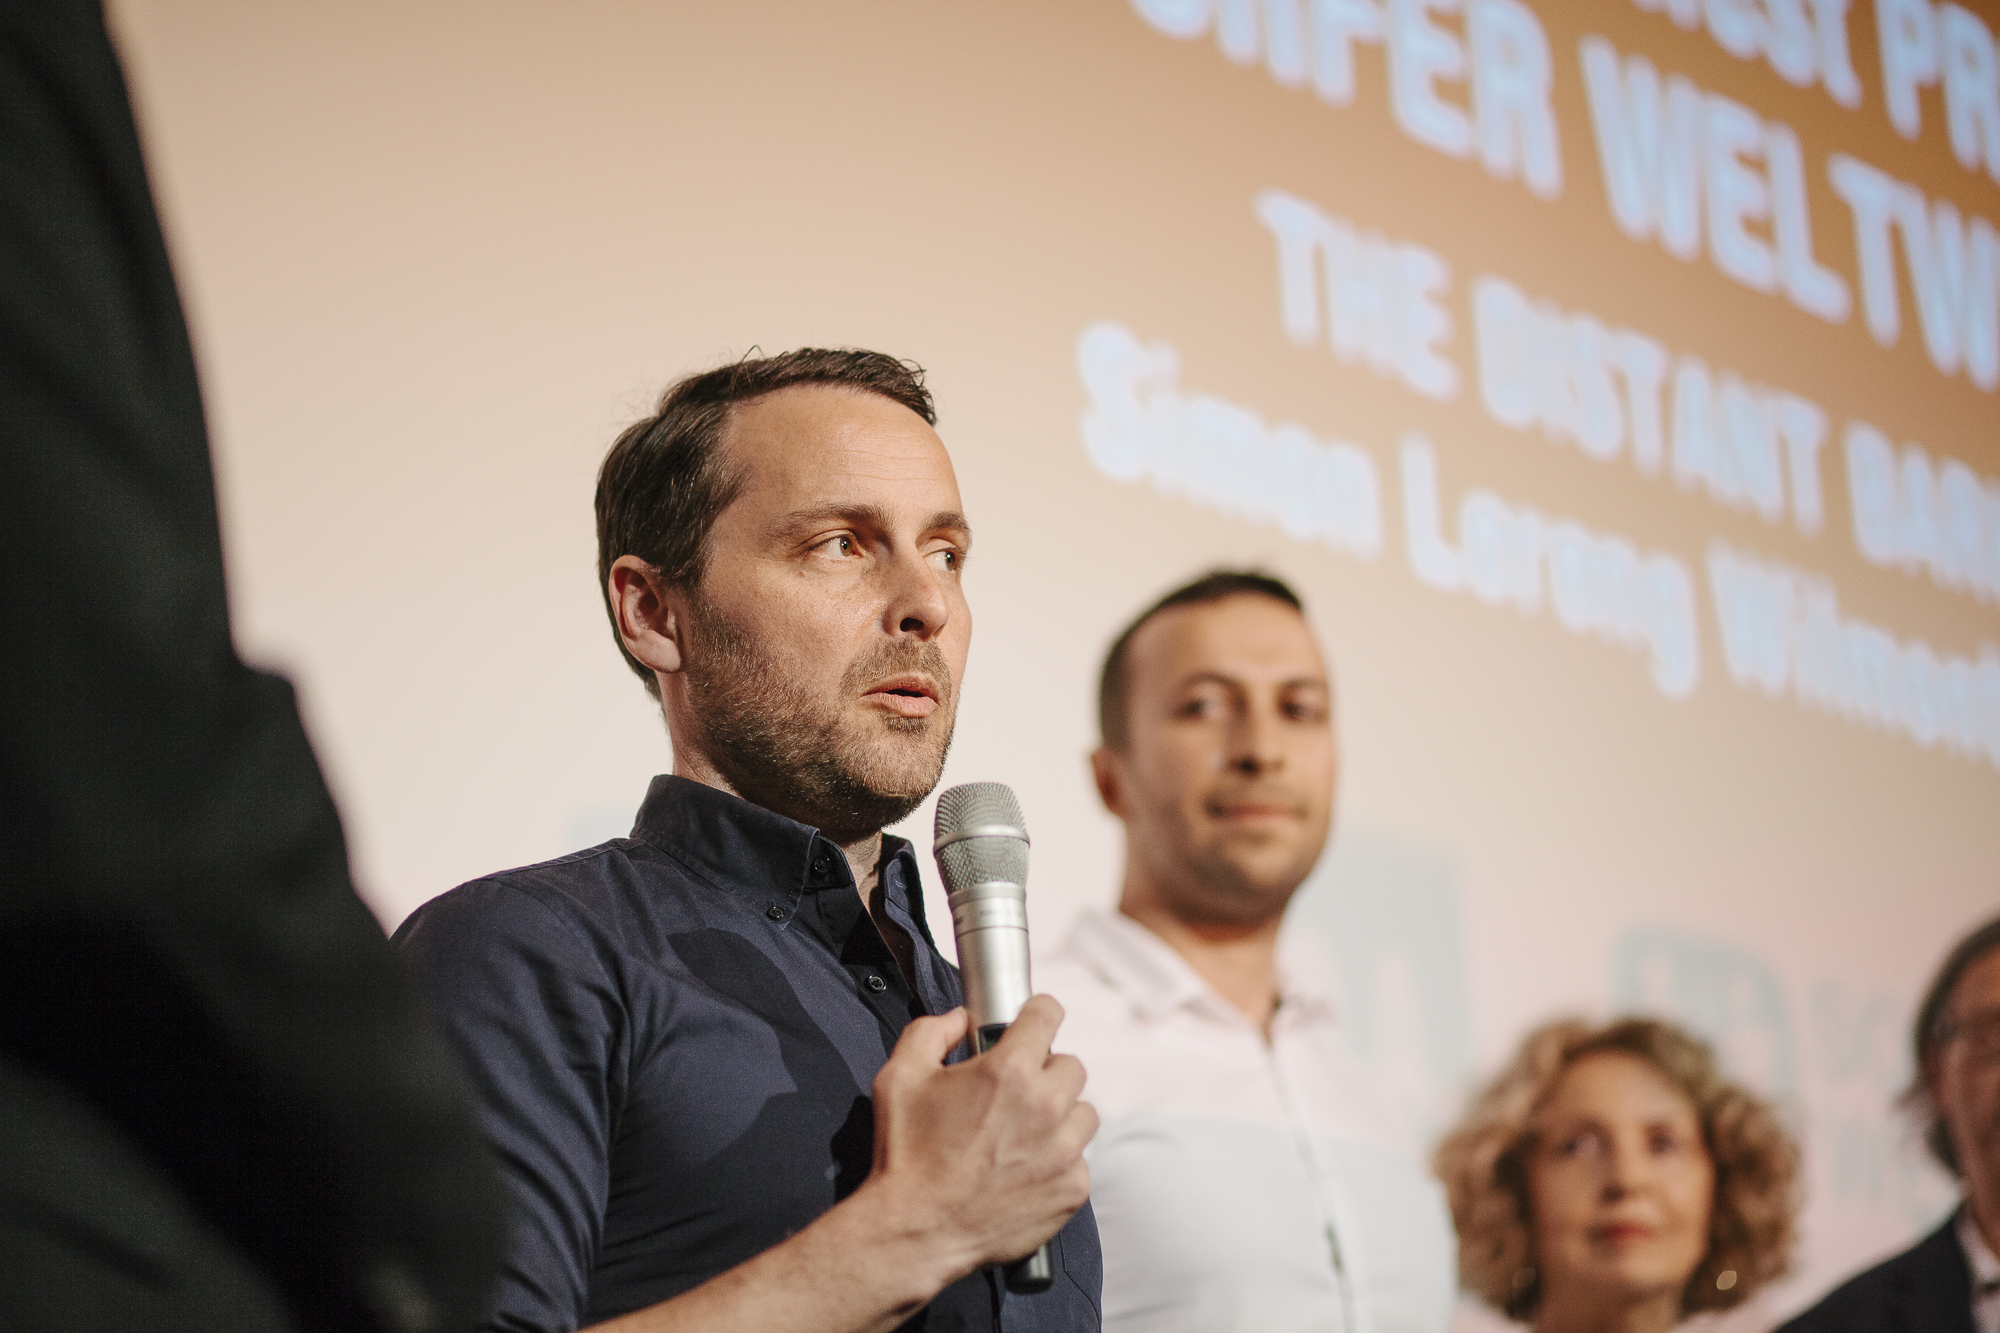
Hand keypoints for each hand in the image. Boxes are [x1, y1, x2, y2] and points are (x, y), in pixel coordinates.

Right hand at [862, 996, 1096, 1283]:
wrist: (915, 1231)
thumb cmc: (906, 1154)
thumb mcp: (900, 1076)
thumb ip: (930, 1032)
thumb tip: (958, 1019)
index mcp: (1009, 1070)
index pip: (1048, 1014)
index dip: (1037, 1013)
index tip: (1032, 1022)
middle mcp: (1045, 1106)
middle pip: (1071, 1066)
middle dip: (1045, 1071)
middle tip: (1016, 1091)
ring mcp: (1063, 1151)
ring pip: (1083, 1113)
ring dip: (1060, 1116)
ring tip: (1025, 1132)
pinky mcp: (1071, 1190)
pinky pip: (1080, 1161)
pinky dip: (1059, 1161)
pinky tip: (1025, 1169)